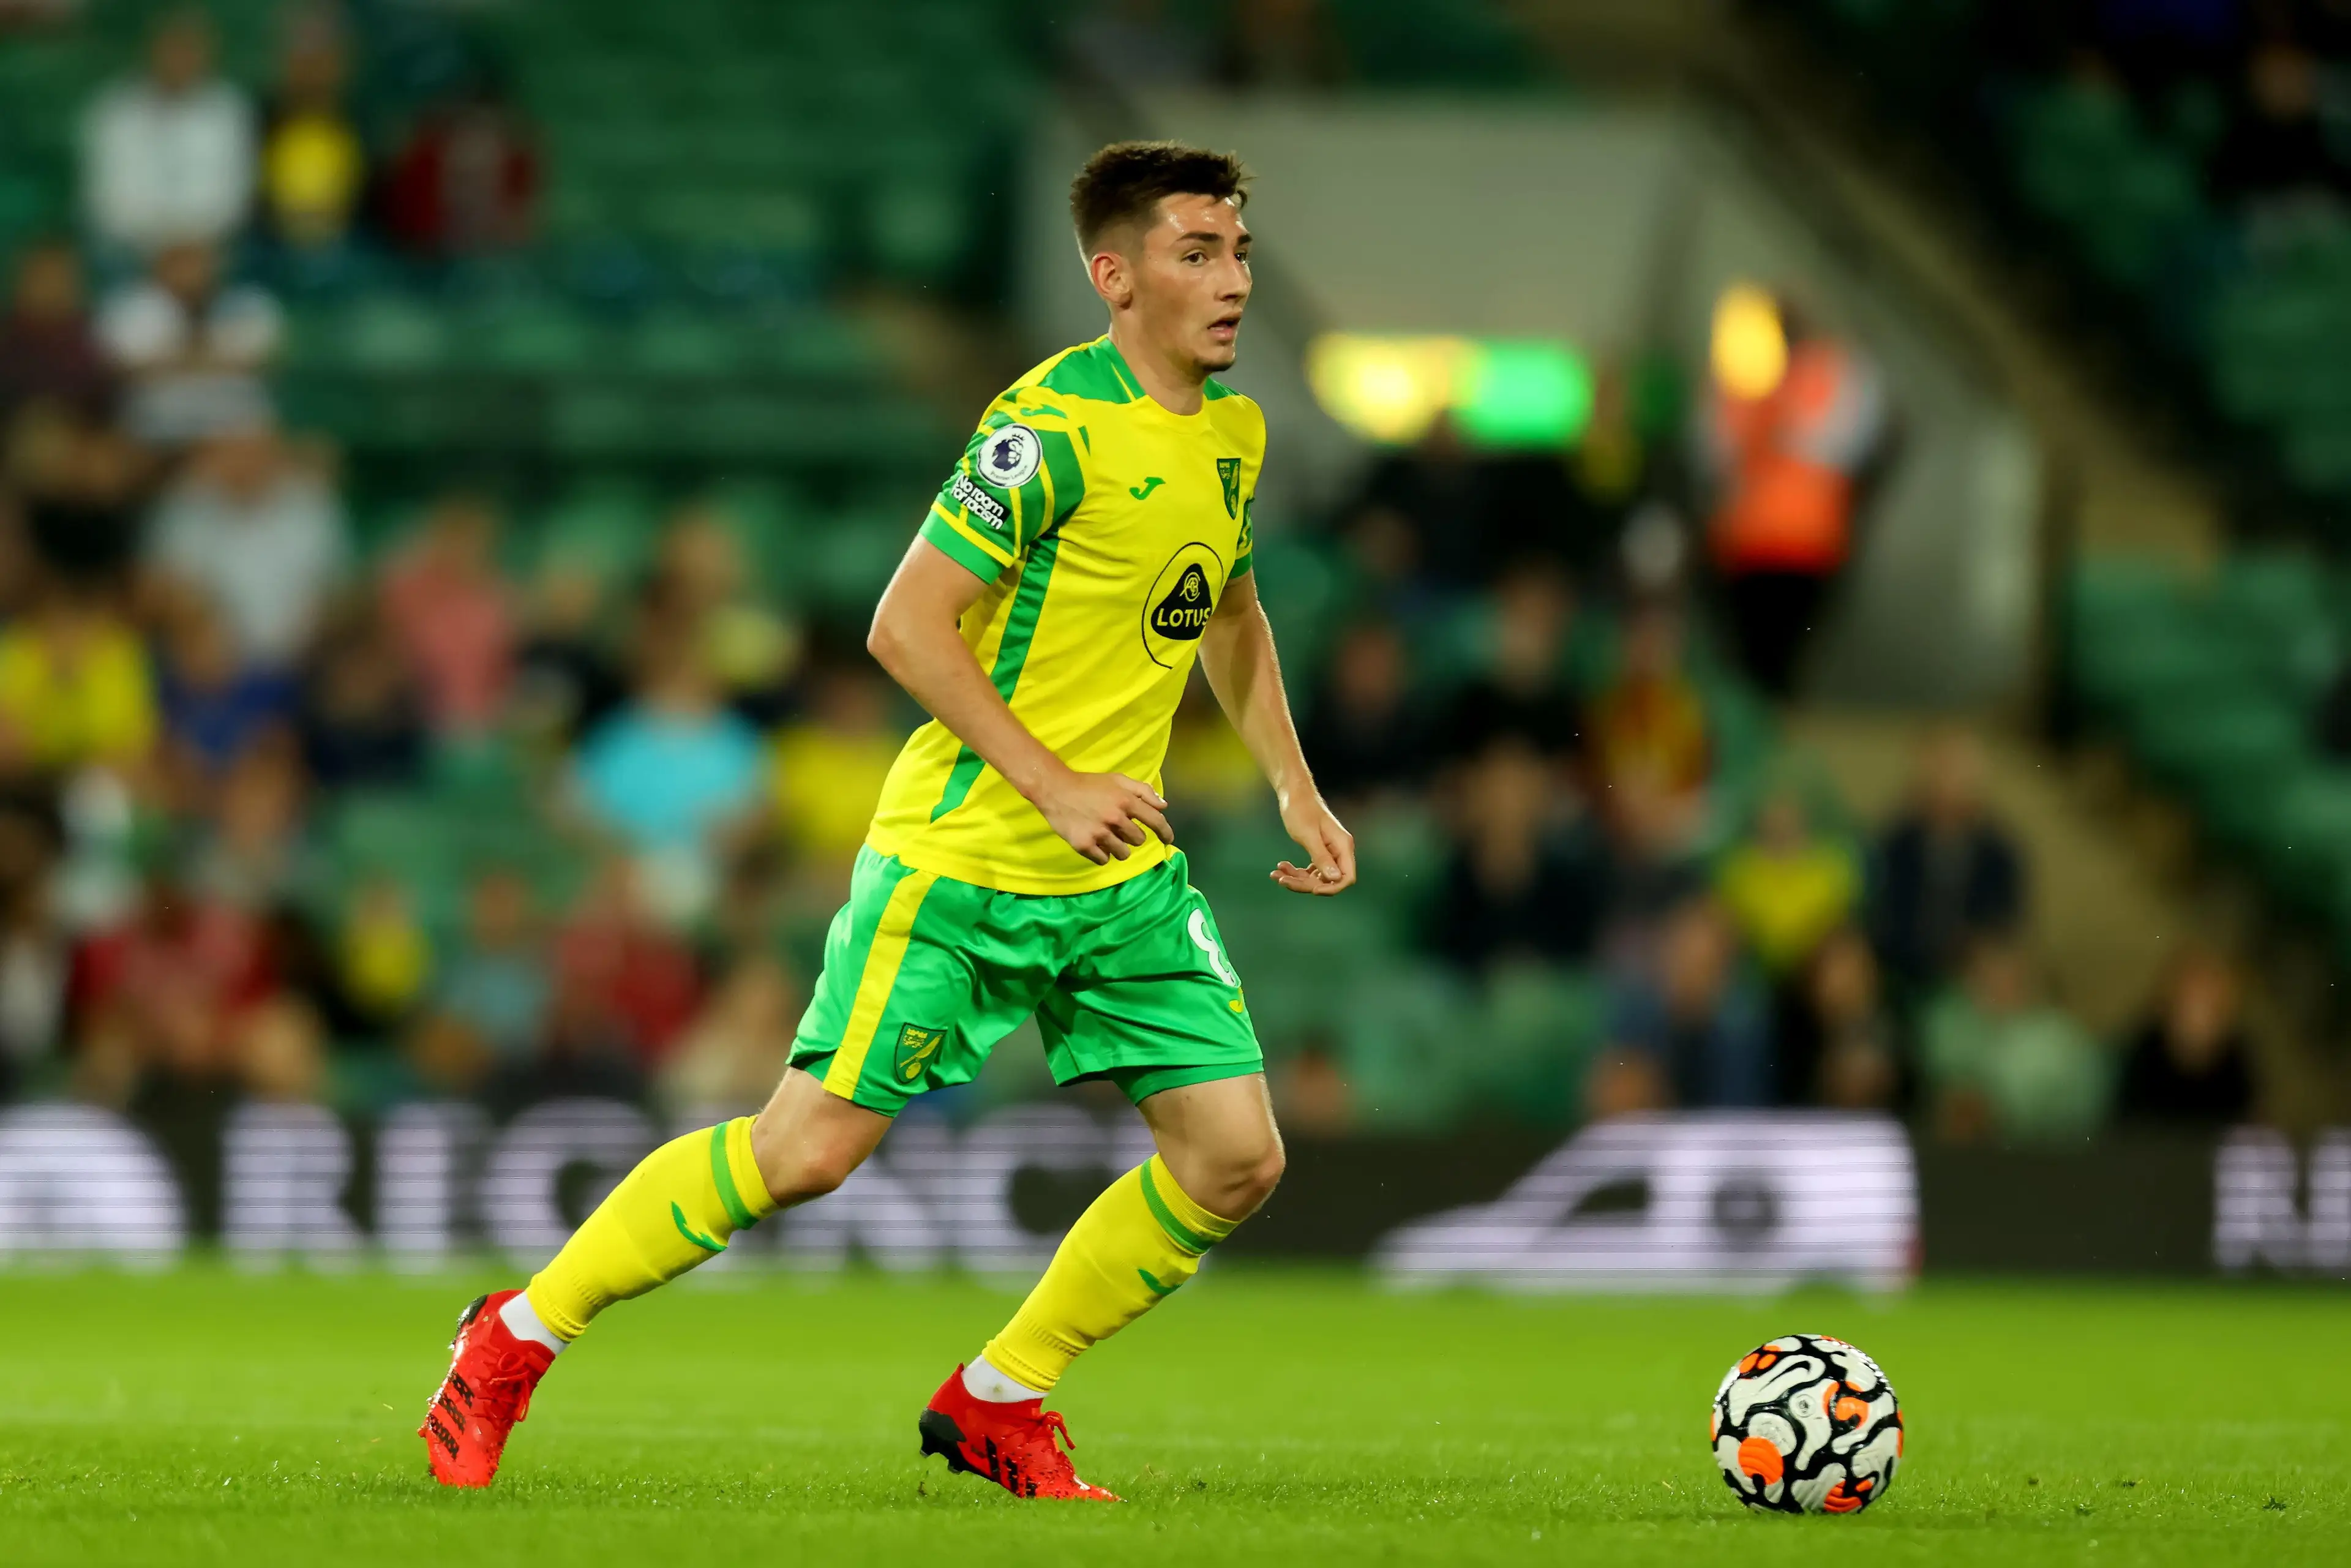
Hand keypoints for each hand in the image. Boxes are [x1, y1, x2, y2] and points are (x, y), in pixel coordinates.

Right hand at [1034, 768, 1175, 864]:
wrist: (1055, 790)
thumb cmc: (1089, 784)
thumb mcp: (1118, 780)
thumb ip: (1143, 791)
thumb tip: (1163, 806)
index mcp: (1126, 801)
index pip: (1156, 821)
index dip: (1165, 832)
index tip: (1168, 840)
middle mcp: (1115, 818)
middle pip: (1138, 840)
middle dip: (1132, 836)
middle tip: (1118, 828)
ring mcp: (1100, 833)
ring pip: (1123, 853)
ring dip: (1118, 848)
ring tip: (1106, 836)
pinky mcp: (1084, 845)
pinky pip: (1103, 860)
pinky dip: (1101, 854)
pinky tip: (1094, 843)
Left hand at [1271, 790, 1354, 895]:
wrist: (1293, 794)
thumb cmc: (1301, 810)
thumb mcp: (1308, 835)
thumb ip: (1321, 856)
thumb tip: (1335, 878)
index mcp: (1343, 846)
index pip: (1346, 877)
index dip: (1332, 888)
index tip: (1312, 890)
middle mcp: (1339, 851)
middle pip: (1328, 881)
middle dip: (1305, 884)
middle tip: (1283, 880)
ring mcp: (1329, 853)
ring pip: (1316, 878)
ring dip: (1297, 880)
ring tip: (1276, 874)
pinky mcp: (1319, 852)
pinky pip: (1310, 870)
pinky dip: (1296, 872)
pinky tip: (1281, 867)